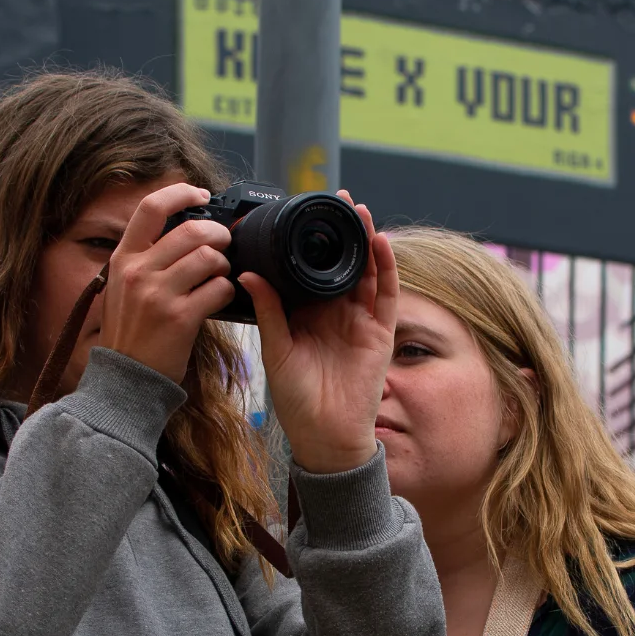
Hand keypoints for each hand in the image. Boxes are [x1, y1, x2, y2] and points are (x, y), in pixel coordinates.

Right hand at [100, 183, 235, 384]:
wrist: (125, 377)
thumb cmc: (129, 332)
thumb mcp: (121, 287)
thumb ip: (145, 258)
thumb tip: (180, 230)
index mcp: (124, 258)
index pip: (151, 208)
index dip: (180, 193)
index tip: (200, 194)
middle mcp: (138, 271)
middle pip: (191, 230)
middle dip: (217, 233)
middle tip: (224, 242)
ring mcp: (159, 294)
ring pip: (209, 257)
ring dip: (223, 263)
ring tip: (220, 274)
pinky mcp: (181, 317)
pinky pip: (219, 288)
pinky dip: (227, 290)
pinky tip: (221, 296)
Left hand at [239, 190, 395, 473]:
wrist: (324, 437)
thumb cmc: (297, 401)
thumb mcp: (276, 351)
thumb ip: (268, 311)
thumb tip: (248, 274)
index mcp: (308, 315)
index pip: (312, 270)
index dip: (312, 242)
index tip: (304, 212)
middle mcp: (336, 314)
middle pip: (342, 263)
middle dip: (341, 232)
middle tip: (336, 198)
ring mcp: (360, 322)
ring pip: (367, 272)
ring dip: (365, 241)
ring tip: (359, 211)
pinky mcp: (380, 333)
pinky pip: (387, 295)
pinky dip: (386, 267)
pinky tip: (380, 243)